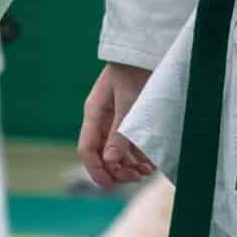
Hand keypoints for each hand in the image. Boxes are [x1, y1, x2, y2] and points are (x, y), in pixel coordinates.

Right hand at [76, 62, 154, 188]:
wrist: (148, 50)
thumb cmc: (136, 71)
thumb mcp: (128, 102)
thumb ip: (119, 132)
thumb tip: (109, 162)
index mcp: (94, 113)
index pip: (87, 150)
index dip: (96, 170)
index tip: (110, 185)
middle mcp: (102, 119)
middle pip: (101, 154)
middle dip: (116, 170)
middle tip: (136, 177)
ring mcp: (115, 119)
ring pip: (116, 152)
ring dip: (129, 166)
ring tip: (146, 172)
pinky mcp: (130, 118)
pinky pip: (129, 144)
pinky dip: (137, 156)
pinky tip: (149, 164)